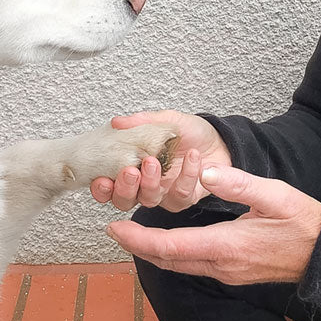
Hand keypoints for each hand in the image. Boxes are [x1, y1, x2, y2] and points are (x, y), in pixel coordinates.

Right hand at [90, 110, 231, 211]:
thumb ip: (141, 121)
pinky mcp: (185, 198)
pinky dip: (186, 176)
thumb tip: (117, 121)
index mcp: (133, 167)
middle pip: (124, 200)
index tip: (101, 179)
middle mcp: (145, 185)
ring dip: (149, 183)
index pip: (108, 186)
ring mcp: (164, 194)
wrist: (218, 140)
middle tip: (130, 171)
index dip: (101, 188)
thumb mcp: (165, 120)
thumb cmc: (188, 133)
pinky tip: (192, 158)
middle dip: (124, 188)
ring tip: (154, 162)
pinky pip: (181, 194)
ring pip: (149, 201)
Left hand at [105, 165, 320, 284]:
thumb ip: (238, 183)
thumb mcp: (274, 195)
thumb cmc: (303, 223)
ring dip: (153, 251)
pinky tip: (167, 240)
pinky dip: (172, 254)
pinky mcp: (231, 272)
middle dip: (137, 246)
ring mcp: (226, 273)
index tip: (114, 227)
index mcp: (227, 246)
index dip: (138, 239)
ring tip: (133, 233)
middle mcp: (221, 265)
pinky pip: (192, 265)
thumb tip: (204, 171)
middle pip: (167, 260)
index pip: (170, 246)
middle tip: (114, 229)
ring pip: (178, 265)